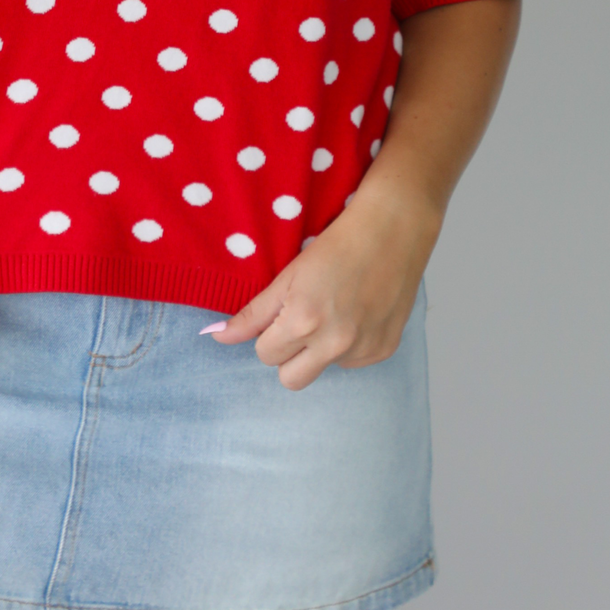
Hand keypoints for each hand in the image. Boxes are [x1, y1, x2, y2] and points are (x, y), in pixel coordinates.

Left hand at [202, 181, 439, 389]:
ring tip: (334, 308)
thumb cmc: (337, 244)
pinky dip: (349, 345)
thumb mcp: (288, 275)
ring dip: (320, 349)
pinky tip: (356, 311)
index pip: (265, 355)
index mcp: (304, 321)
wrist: (392, 230)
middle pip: (291, 379)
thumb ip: (253, 313)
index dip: (269, 333)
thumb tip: (217, 337)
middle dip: (288, 355)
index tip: (281, 312)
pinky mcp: (384, 350)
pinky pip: (352, 363)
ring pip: (322, 369)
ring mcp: (363, 350)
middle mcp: (335, 343)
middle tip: (299, 320)